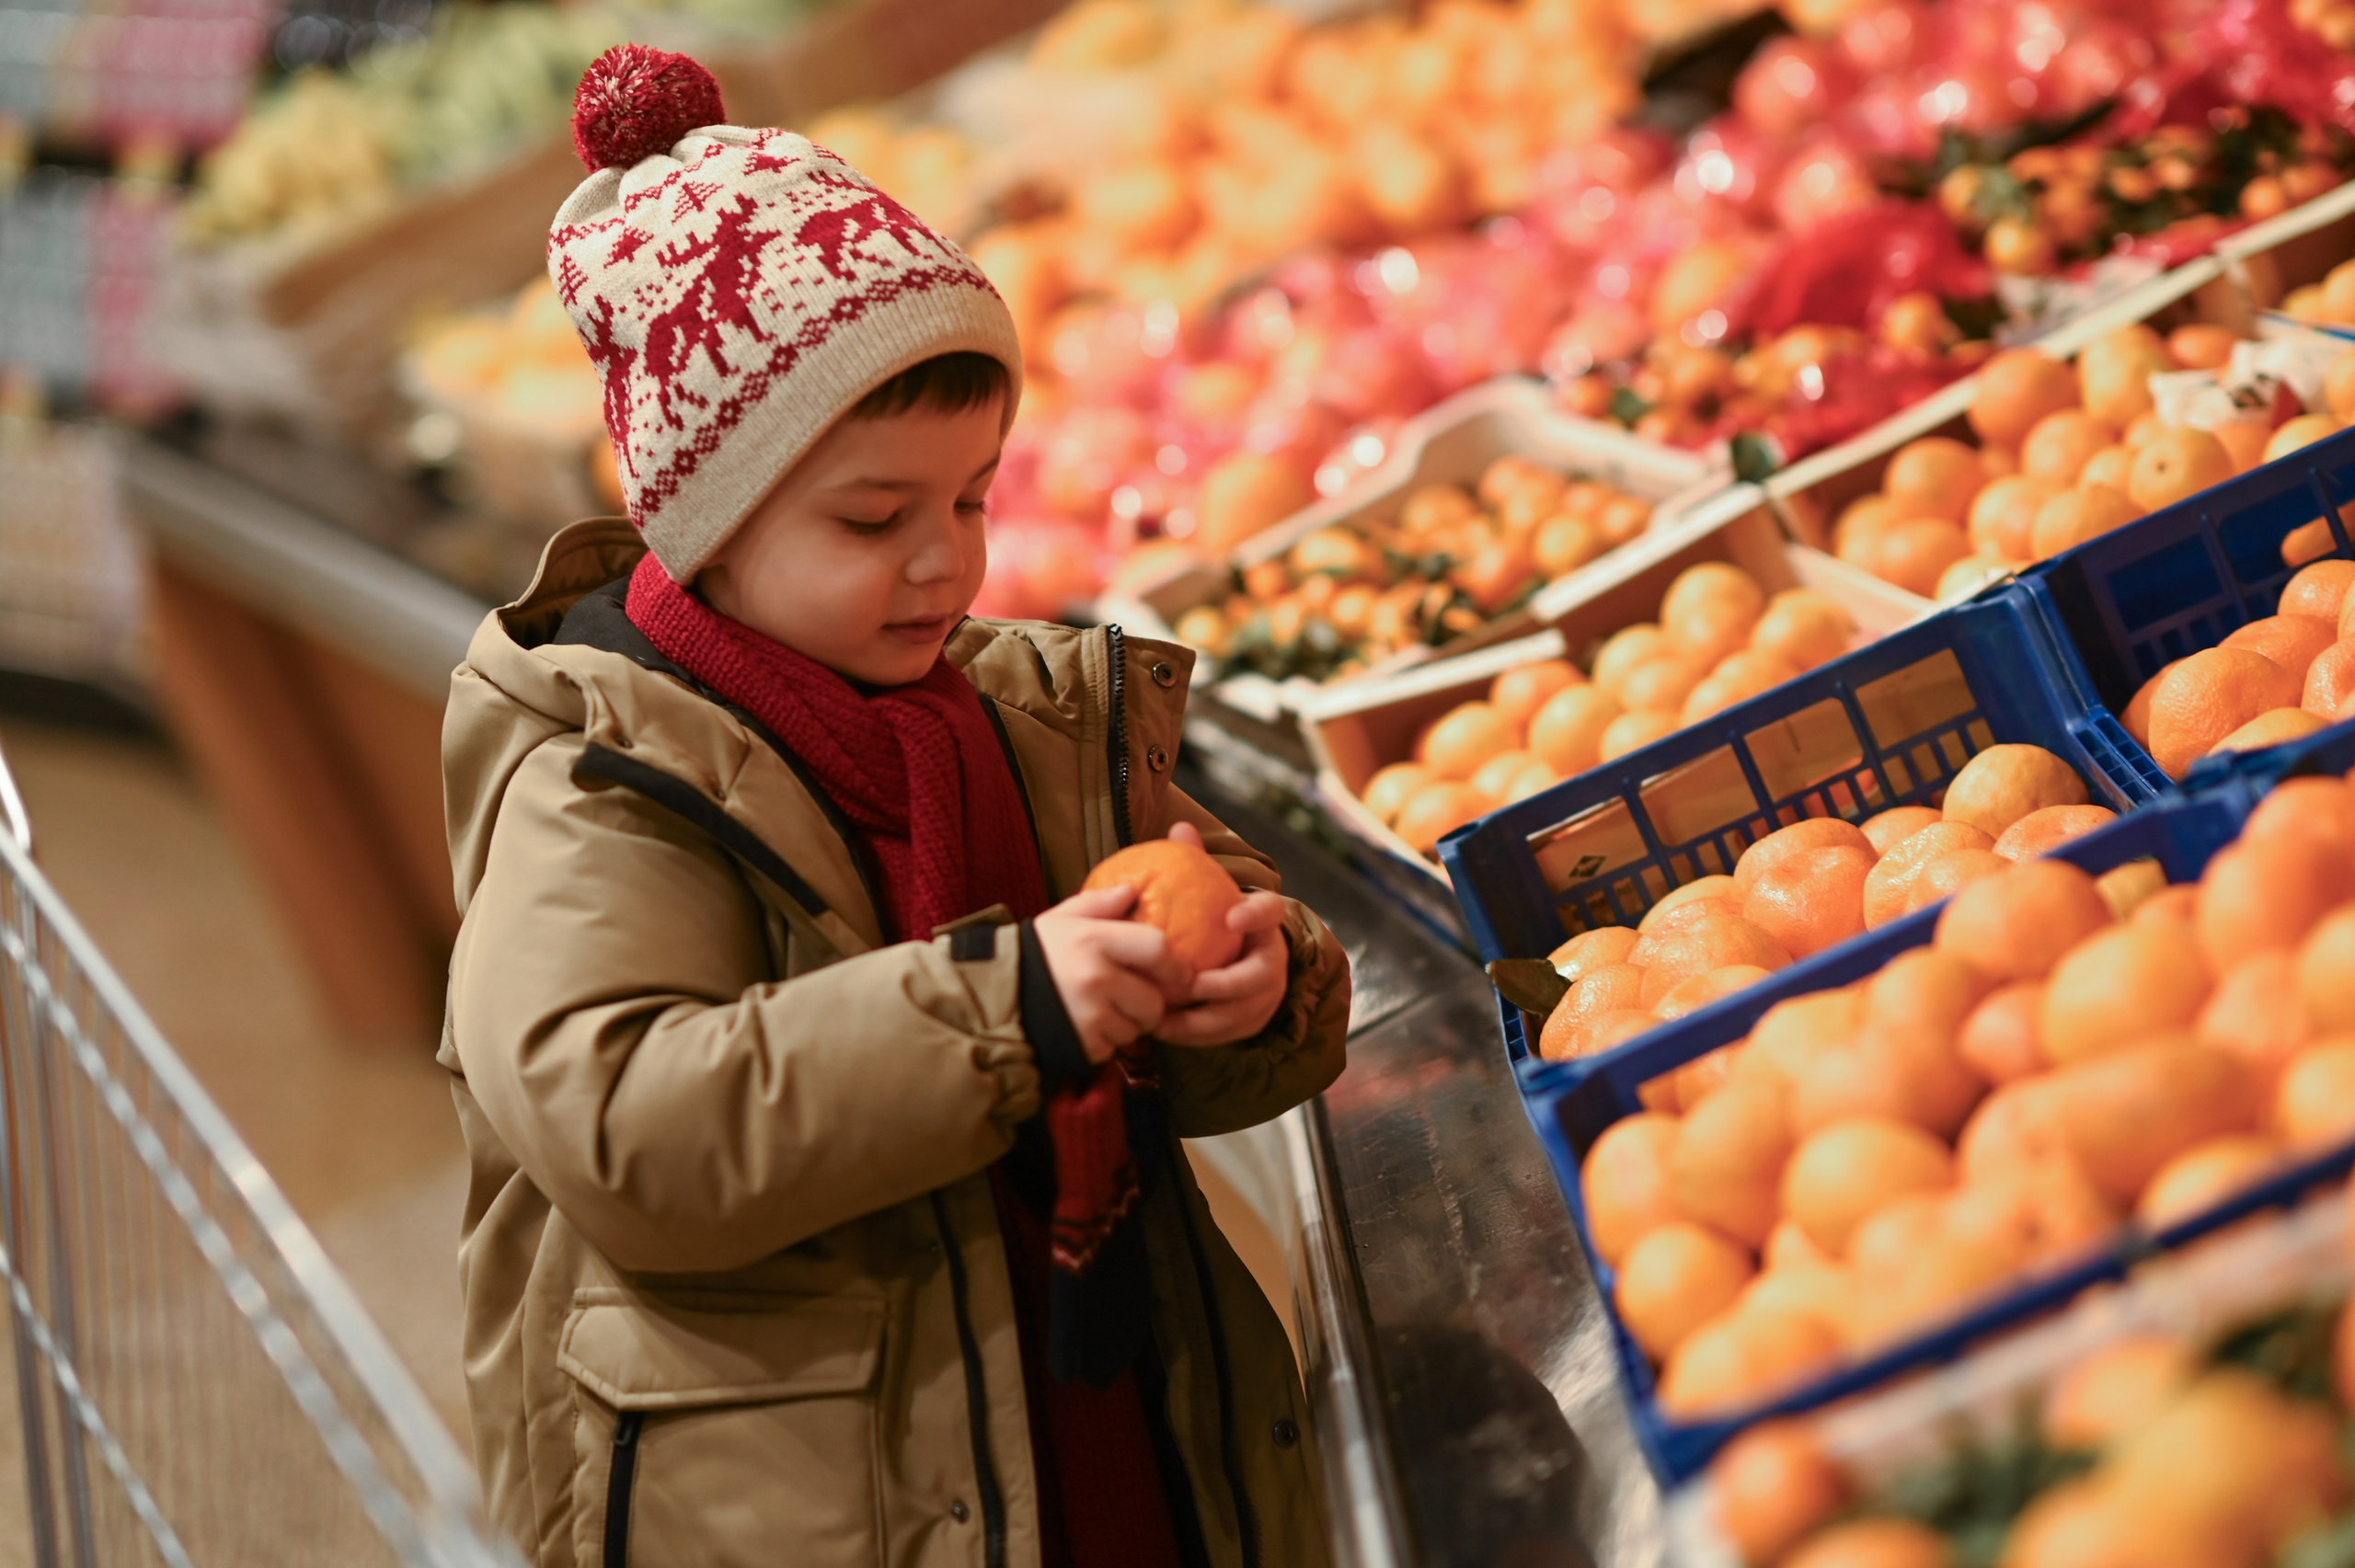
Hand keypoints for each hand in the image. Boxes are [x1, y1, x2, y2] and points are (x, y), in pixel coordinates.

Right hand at [1032, 884, 1194, 1064]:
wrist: (992, 999)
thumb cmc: (1033, 955)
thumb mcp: (1061, 919)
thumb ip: (1098, 903)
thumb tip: (1132, 890)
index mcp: (1094, 940)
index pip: (1157, 949)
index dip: (1175, 965)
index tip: (1180, 973)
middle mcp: (1097, 977)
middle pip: (1154, 1001)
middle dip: (1150, 1005)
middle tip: (1135, 1000)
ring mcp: (1090, 1015)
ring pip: (1136, 1029)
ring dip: (1126, 1025)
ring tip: (1101, 1012)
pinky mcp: (1084, 1045)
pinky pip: (1113, 1048)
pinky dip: (1105, 1042)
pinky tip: (1084, 1027)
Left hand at [1154, 890, 1289, 1048]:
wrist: (1233, 951)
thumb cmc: (1210, 921)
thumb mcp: (1205, 897)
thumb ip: (1185, 879)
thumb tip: (1152, 866)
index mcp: (1265, 920)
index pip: (1269, 910)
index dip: (1255, 915)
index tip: (1231, 918)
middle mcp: (1274, 956)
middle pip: (1258, 976)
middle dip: (1220, 986)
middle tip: (1181, 989)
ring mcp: (1269, 992)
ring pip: (1242, 1013)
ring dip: (1201, 1021)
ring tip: (1161, 1021)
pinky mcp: (1255, 1019)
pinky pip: (1229, 1034)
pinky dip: (1197, 1036)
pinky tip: (1165, 1031)